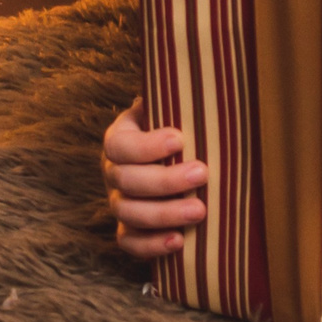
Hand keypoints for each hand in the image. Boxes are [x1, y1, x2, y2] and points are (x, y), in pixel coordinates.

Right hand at [102, 95, 209, 260]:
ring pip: (128, 213)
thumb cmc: (177, 125)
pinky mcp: (128, 228)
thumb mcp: (172, 106)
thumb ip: (179, 96)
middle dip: (165, 181)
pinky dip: (151, 246)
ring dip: (163, 214)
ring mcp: (118, 202)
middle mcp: (113, 171)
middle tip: (202, 173)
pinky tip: (179, 242)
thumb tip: (208, 75)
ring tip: (200, 211)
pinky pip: (129, 243)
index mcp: (120, 139)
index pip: (121, 145)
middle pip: (126, 181)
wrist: (172, 153)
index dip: (147, 145)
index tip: (180, 139)